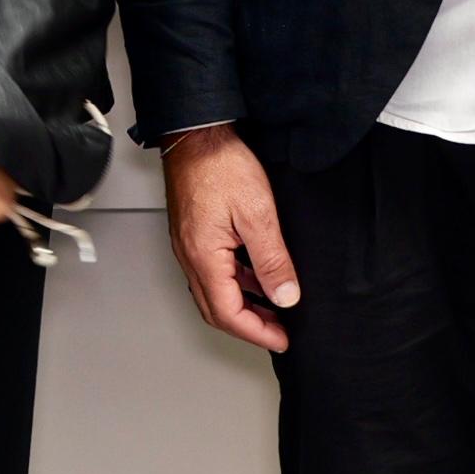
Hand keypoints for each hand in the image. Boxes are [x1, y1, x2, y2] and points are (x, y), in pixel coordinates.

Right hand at [161, 122, 301, 351]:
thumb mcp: (257, 214)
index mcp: (204, 257)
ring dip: (243, 305)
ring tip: (273, 306)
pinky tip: (256, 275)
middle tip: (278, 332)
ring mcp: (188, 245)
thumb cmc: (220, 165)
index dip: (258, 332)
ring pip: (213, 292)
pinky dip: (236, 283)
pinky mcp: (193, 233)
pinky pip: (212, 271)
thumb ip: (272, 260)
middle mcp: (190, 256)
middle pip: (216, 309)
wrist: (197, 133)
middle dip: (249, 326)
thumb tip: (285, 296)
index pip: (229, 313)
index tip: (283, 339)